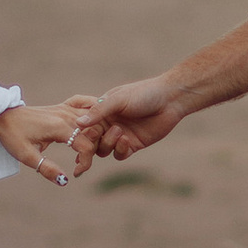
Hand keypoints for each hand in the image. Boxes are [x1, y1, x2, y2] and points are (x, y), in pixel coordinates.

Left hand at [0, 96, 91, 185]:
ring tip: (84, 152)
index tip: (76, 173)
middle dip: (93, 150)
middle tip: (79, 163)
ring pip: (93, 120)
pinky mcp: (63, 107)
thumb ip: (47, 169)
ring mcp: (65, 109)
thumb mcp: (27, 156)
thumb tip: (65, 181)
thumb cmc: (13, 135)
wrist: (3, 116)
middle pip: (93, 133)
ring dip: (95, 136)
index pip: (86, 146)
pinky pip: (85, 106)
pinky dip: (94, 115)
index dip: (86, 162)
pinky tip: (95, 123)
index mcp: (59, 127)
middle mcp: (66, 115)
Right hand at [68, 76, 182, 170]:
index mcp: (102, 111)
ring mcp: (121, 135)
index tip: (81, 132)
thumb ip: (99, 111)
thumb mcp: (119, 99)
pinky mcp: (133, 145)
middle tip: (97, 136)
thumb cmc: (143, 94)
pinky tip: (126, 140)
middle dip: (91, 142)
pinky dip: (120, 149)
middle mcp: (109, 124)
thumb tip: (78, 123)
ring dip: (108, 143)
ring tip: (118, 131)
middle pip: (92, 141)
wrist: (170, 99)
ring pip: (104, 149)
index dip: (82, 132)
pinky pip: (119, 154)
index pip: (85, 126)